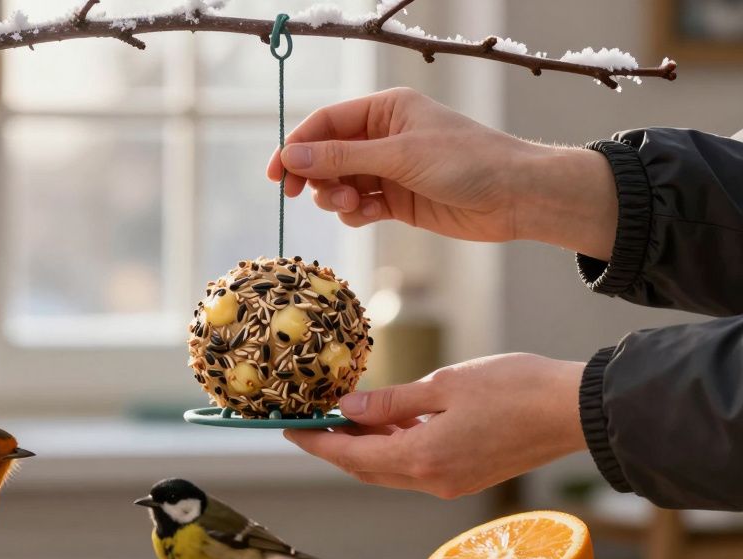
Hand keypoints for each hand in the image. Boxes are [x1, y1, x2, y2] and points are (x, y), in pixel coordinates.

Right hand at [266, 87, 616, 259]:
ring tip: (353, 206)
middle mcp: (383, 136)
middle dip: (316, 176)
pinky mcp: (396, 200)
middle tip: (308, 195)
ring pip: (339, 184)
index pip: (325, 123)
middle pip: (326, 155)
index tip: (277, 174)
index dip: (297, 146)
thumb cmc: (467, 162)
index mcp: (385, 109)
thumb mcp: (399, 155)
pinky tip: (369, 217)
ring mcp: (389, 170)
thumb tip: (292, 155)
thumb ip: (343, 157)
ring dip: (335, 197)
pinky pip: (358, 206)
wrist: (514, 197)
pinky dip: (355, 214)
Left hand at [284, 354, 585, 498]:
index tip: (290, 429)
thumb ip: (391, 400)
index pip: (350, 455)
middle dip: (336, 446)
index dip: (317, 443)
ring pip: (392, 468)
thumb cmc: (514, 389)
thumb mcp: (443, 384)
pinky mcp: (467, 476)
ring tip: (348, 412)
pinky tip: (391, 419)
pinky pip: (417, 465)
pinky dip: (397, 445)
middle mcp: (432, 481)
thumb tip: (347, 407)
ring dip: (367, 444)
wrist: (575, 411)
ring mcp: (451, 483)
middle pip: (366, 468)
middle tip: (311, 422)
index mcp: (421, 459)